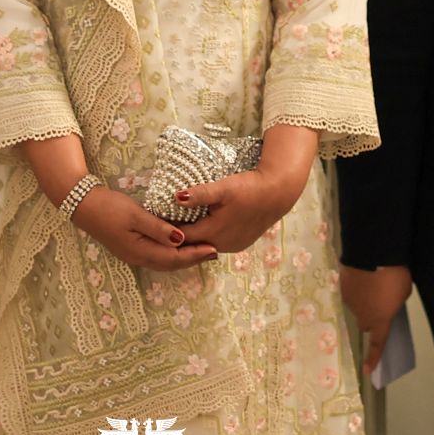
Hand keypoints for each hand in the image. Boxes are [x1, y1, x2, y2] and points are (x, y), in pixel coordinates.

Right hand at [72, 186, 218, 272]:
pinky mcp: (129, 247)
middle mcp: (138, 257)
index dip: (195, 255)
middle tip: (214, 253)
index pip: (175, 258)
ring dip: (183, 259)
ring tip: (201, 252)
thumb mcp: (136, 215)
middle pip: (171, 264)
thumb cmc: (109, 207)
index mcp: (141, 251)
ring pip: (164, 262)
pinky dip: (172, 255)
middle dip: (193, 260)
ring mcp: (132, 254)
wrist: (83, 206)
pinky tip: (178, 247)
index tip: (214, 249)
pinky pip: (157, 257)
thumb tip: (181, 240)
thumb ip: (159, 228)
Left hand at [176, 164, 306, 254]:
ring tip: (181, 222)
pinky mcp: (241, 244)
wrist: (278, 193)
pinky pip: (218, 243)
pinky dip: (208, 236)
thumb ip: (199, 194)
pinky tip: (204, 224)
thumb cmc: (249, 188)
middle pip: (193, 244)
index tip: (155, 219)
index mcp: (214, 233)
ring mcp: (233, 246)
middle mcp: (222, 245)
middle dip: (179, 236)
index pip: (181, 237)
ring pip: (205, 245)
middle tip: (164, 222)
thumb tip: (175, 197)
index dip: (167, 229)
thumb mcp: (223, 188)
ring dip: (194, 237)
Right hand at [339, 265, 411, 377]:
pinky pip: (350, 291)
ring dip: (363, 299)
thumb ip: (394, 303)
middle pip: (365, 322)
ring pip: (356, 305)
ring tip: (373, 282)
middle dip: (370, 317)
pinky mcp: (341, 286)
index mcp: (380, 320)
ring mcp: (350, 301)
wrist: (374, 254)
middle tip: (378, 303)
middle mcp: (362, 315)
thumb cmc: (394, 276)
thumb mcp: (403, 293)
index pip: (378, 344)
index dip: (373, 358)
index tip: (366, 371)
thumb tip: (385, 301)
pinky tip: (363, 274)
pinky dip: (356, 286)